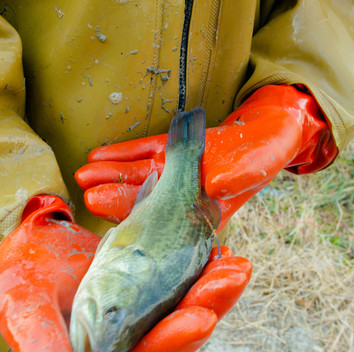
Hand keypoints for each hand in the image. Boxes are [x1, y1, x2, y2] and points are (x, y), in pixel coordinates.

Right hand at [0, 195, 251, 351]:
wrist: (27, 245)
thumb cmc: (21, 283)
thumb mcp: (21, 309)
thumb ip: (37, 341)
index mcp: (109, 351)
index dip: (175, 338)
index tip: (200, 319)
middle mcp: (137, 331)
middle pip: (181, 322)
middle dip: (211, 301)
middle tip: (235, 276)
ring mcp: (150, 300)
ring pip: (190, 294)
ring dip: (215, 280)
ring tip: (236, 261)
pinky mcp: (156, 271)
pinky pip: (185, 266)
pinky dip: (200, 253)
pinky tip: (217, 237)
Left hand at [75, 85, 336, 229]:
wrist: (271, 130)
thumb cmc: (267, 152)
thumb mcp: (255, 165)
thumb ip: (236, 176)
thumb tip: (213, 185)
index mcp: (204, 212)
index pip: (166, 218)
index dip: (138, 215)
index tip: (112, 215)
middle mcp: (185, 200)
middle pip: (144, 201)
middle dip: (115, 199)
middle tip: (86, 197)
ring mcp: (176, 177)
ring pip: (138, 178)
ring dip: (110, 175)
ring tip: (82, 175)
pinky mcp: (171, 154)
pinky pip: (144, 154)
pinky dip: (122, 154)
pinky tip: (98, 154)